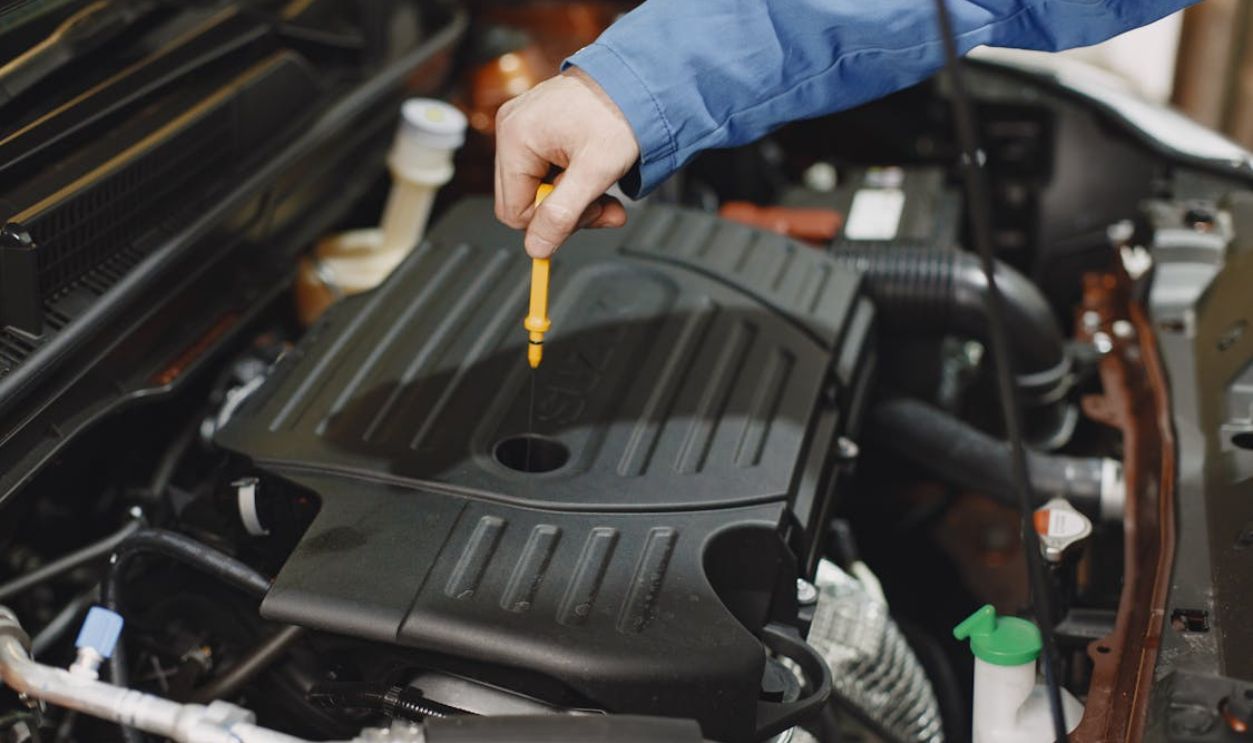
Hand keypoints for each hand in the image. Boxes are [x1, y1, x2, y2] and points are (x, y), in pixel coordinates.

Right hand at [494, 67, 639, 257]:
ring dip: (573, 197)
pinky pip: (543, 168)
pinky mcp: (535, 125)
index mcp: (516, 138)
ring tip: (603, 184)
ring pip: (536, 187)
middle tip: (603, 204)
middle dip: (566, 210)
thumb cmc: (620, 113)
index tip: (588, 214)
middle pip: (523, 200)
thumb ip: (563, 215)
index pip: (514, 211)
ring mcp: (521, 125)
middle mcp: (510, 128)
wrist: (637, 80)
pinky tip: (592, 169)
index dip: (551, 223)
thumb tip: (536, 248)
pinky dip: (571, 178)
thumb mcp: (595, 172)